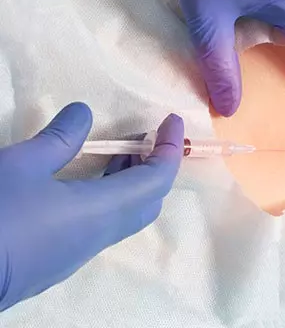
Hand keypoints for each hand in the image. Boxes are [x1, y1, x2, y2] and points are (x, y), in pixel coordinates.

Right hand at [0, 103, 183, 310]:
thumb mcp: (24, 165)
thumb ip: (60, 138)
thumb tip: (84, 112)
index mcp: (103, 211)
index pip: (158, 179)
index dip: (171, 147)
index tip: (173, 120)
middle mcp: (102, 234)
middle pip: (150, 199)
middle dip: (156, 164)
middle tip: (144, 137)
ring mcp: (83, 251)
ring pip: (128, 213)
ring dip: (133, 180)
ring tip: (119, 151)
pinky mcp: (63, 259)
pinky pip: (106, 224)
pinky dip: (113, 196)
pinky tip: (87, 181)